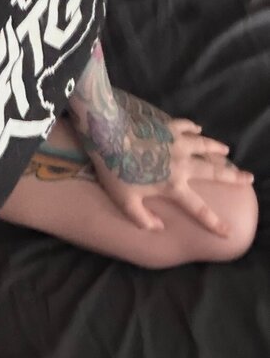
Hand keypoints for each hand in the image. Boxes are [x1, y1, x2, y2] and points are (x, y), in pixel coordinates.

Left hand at [82, 92, 253, 237]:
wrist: (108, 136)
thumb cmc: (114, 170)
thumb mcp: (124, 201)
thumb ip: (142, 218)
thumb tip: (159, 228)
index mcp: (172, 185)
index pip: (198, 208)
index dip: (213, 222)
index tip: (227, 231)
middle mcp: (182, 164)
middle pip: (213, 172)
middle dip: (233, 176)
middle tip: (249, 178)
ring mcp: (177, 142)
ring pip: (204, 145)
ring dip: (217, 148)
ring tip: (227, 150)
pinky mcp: (167, 126)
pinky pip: (186, 126)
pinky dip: (194, 128)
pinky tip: (198, 128)